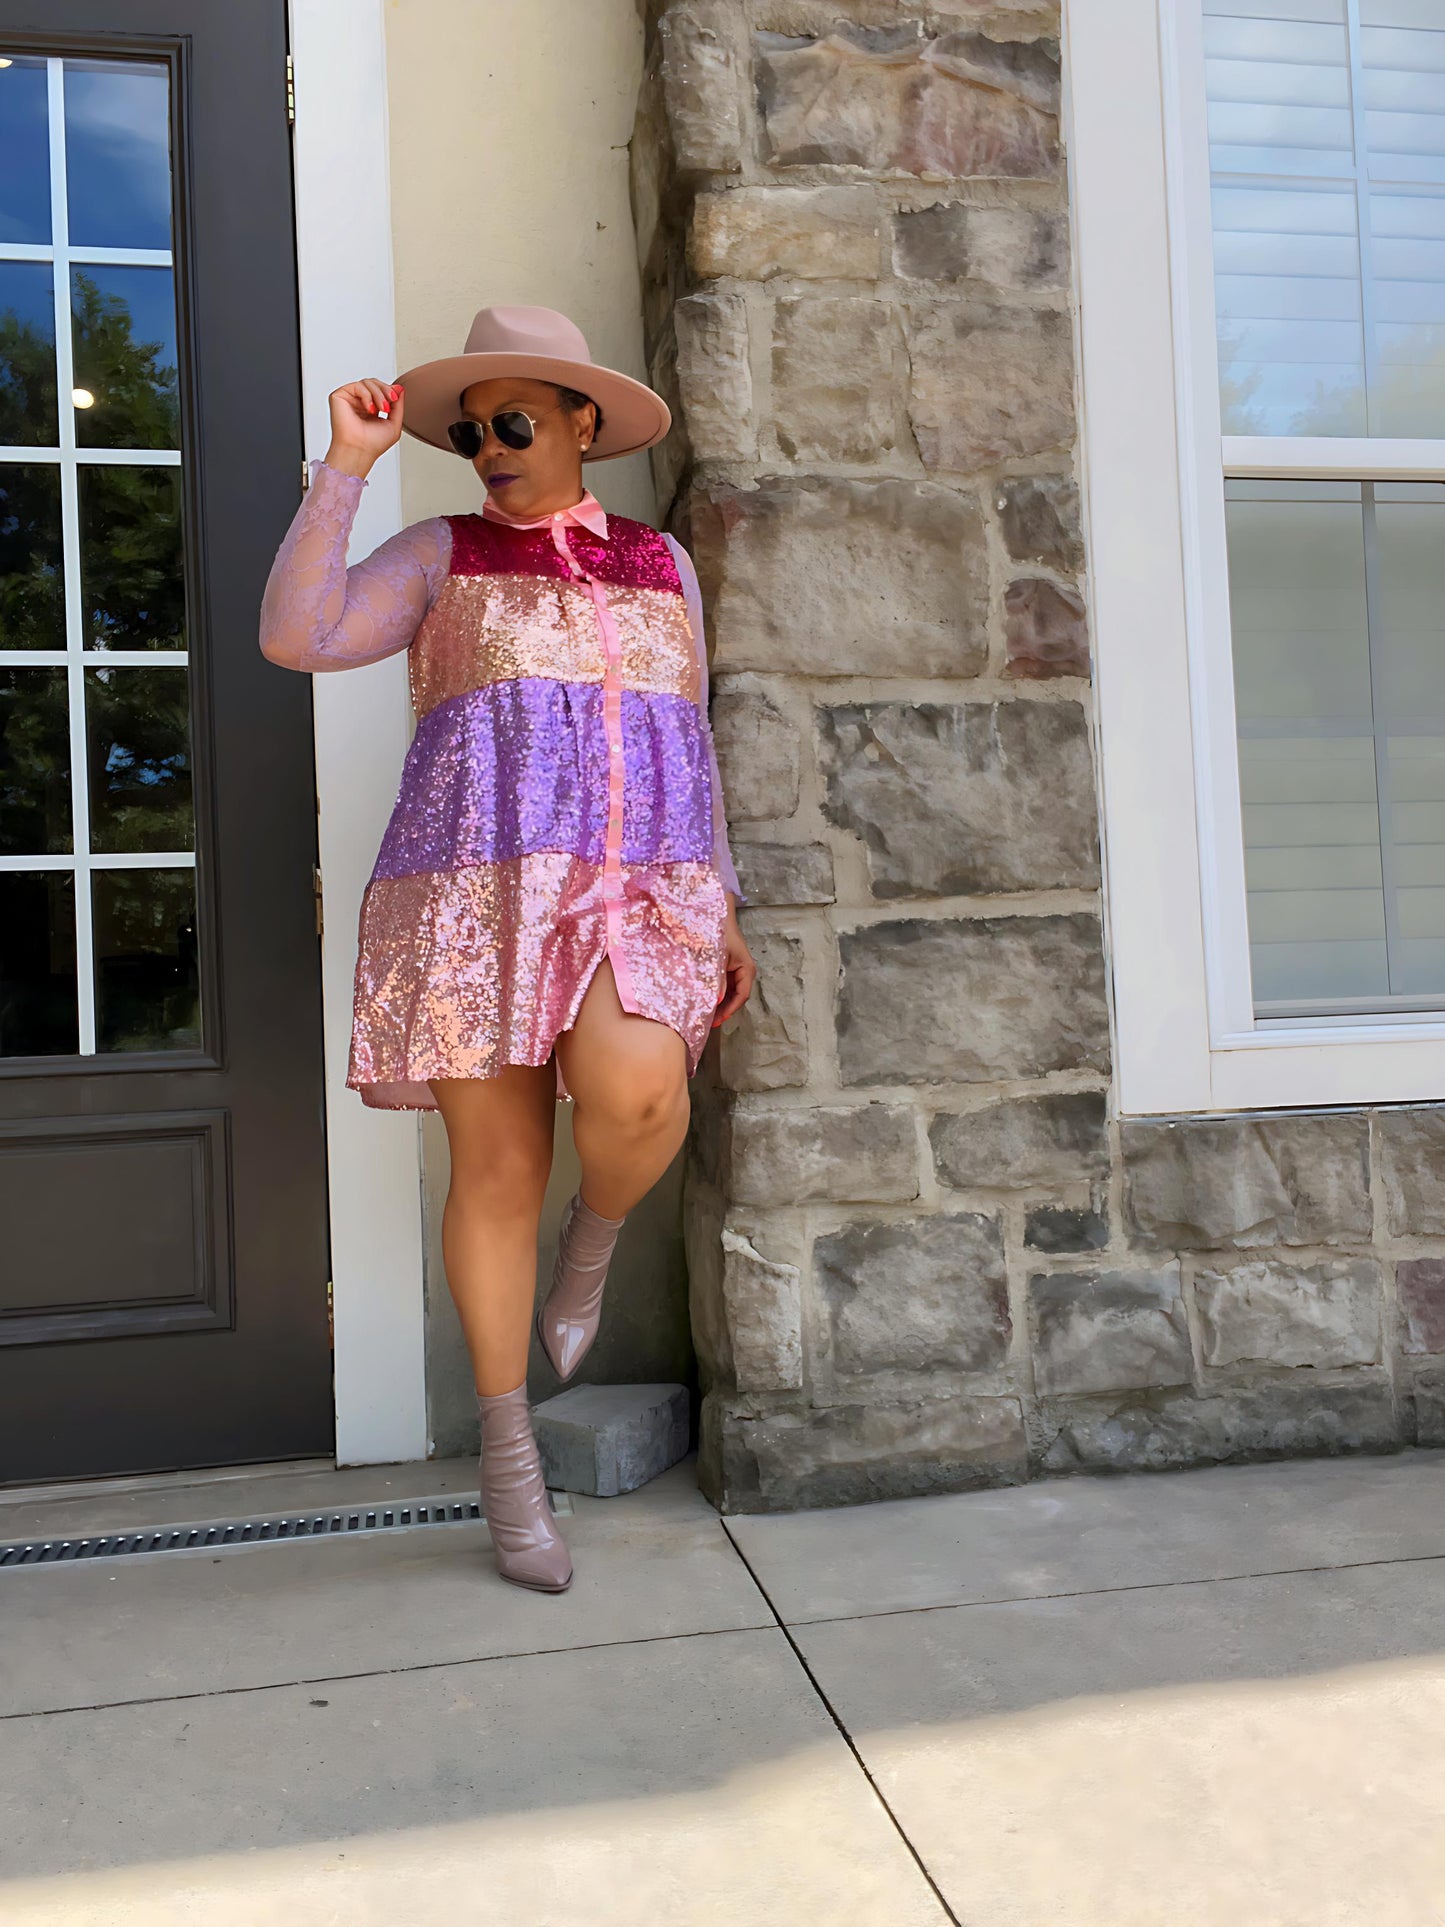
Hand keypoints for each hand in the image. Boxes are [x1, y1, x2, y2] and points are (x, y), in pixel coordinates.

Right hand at [323, 377, 404, 477]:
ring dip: (379, 394)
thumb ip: (398, 405)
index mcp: (371, 408)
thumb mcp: (394, 424)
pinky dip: (367, 395)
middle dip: (385, 390)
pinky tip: (370, 409)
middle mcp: (359, 403)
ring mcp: (349, 399)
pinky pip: (357, 386)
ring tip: (382, 409)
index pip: (380, 389)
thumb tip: (400, 388)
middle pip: (374, 383)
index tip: (395, 398)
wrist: (360, 451)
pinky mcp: (340, 397)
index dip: (389, 390)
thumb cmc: (372, 444)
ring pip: (367, 382)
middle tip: (390, 401)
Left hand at [711, 904, 756, 1026]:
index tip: (717, 1020)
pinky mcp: (727, 968)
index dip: (730, 1009)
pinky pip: (724, 985)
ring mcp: (736, 970)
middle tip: (709, 1022)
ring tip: (707, 1014)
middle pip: (736, 997)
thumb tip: (717, 1001)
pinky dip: (717, 993)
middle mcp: (744, 972)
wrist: (717, 916)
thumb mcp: (717, 957)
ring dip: (720, 1003)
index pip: (742, 995)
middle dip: (724, 1010)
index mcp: (747, 969)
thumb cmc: (720, 933)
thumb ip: (717, 979)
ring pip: (730, 993)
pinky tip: (706, 1000)